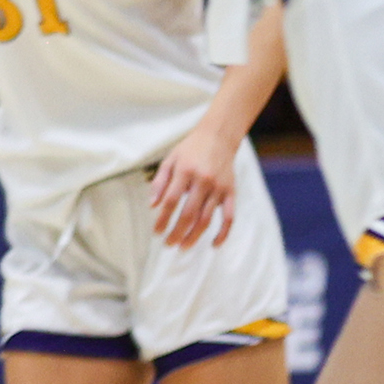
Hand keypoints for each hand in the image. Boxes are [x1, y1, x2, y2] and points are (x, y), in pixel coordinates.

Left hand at [150, 131, 239, 248]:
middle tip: (168, 243)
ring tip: (183, 246)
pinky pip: (229, 218)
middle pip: (188, 214)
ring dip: (194, 236)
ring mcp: (219, 188)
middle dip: (177, 232)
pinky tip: (214, 245)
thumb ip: (160, 182)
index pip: (171, 201)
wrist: (218, 137)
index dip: (163, 219)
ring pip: (206, 219)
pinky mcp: (231, 193)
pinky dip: (223, 233)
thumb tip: (152, 206)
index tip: (157, 232)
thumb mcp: (170, 159)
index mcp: (185, 172)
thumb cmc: (190, 149)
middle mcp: (203, 181)